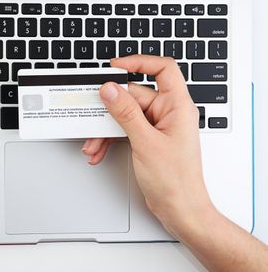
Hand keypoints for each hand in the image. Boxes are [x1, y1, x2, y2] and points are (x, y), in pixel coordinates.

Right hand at [82, 55, 213, 235]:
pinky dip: (110, 139)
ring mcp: (157, 126)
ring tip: (94, 144)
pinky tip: (100, 150)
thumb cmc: (176, 180)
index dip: (139, 62)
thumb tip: (110, 90)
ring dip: (106, 129)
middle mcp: (168, 113)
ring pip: (125, 115)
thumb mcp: (146, 142)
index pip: (162, 69)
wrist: (179, 209)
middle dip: (110, 111)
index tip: (114, 66)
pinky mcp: (148, 138)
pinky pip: (124, 129)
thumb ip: (125, 113)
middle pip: (134, 96)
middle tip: (92, 116)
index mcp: (177, 106)